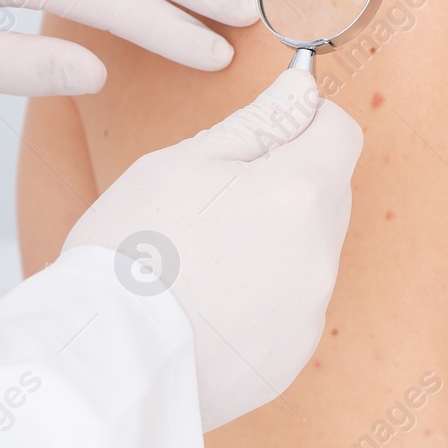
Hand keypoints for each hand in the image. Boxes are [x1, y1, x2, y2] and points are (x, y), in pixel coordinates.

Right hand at [63, 69, 362, 430]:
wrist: (106, 358)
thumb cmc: (134, 247)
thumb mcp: (186, 162)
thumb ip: (258, 122)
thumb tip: (301, 89)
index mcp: (301, 194)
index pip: (341, 133)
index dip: (306, 120)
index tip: (267, 129)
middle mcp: (321, 256)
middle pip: (328, 194)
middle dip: (287, 181)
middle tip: (214, 196)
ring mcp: (309, 313)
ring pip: (308, 252)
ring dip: (273, 241)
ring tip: (202, 256)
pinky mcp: (289, 359)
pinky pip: (290, 308)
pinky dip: (261, 297)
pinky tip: (206, 304)